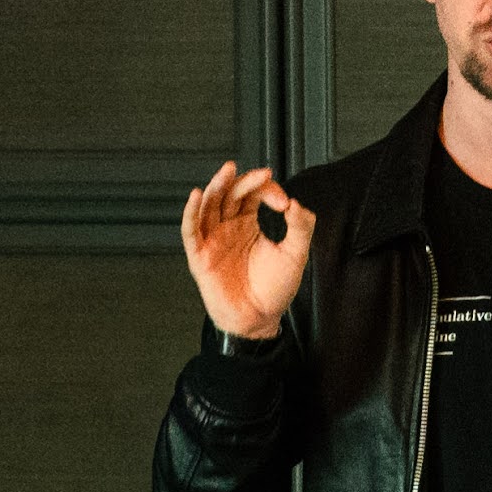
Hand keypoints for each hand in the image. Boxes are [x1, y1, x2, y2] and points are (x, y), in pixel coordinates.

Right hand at [178, 162, 310, 340]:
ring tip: (227, 171)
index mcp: (247, 222)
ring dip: (217, 186)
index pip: (253, 194)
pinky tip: (197, 195)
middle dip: (243, 181)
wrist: (258, 320)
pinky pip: (191, 229)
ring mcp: (212, 239)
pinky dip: (191, 212)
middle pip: (229, 193)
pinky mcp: (200, 255)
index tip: (284, 203)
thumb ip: (301, 228)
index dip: (268, 191)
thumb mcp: (295, 256)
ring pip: (209, 204)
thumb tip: (298, 204)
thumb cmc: (273, 290)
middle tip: (261, 174)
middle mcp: (227, 226)